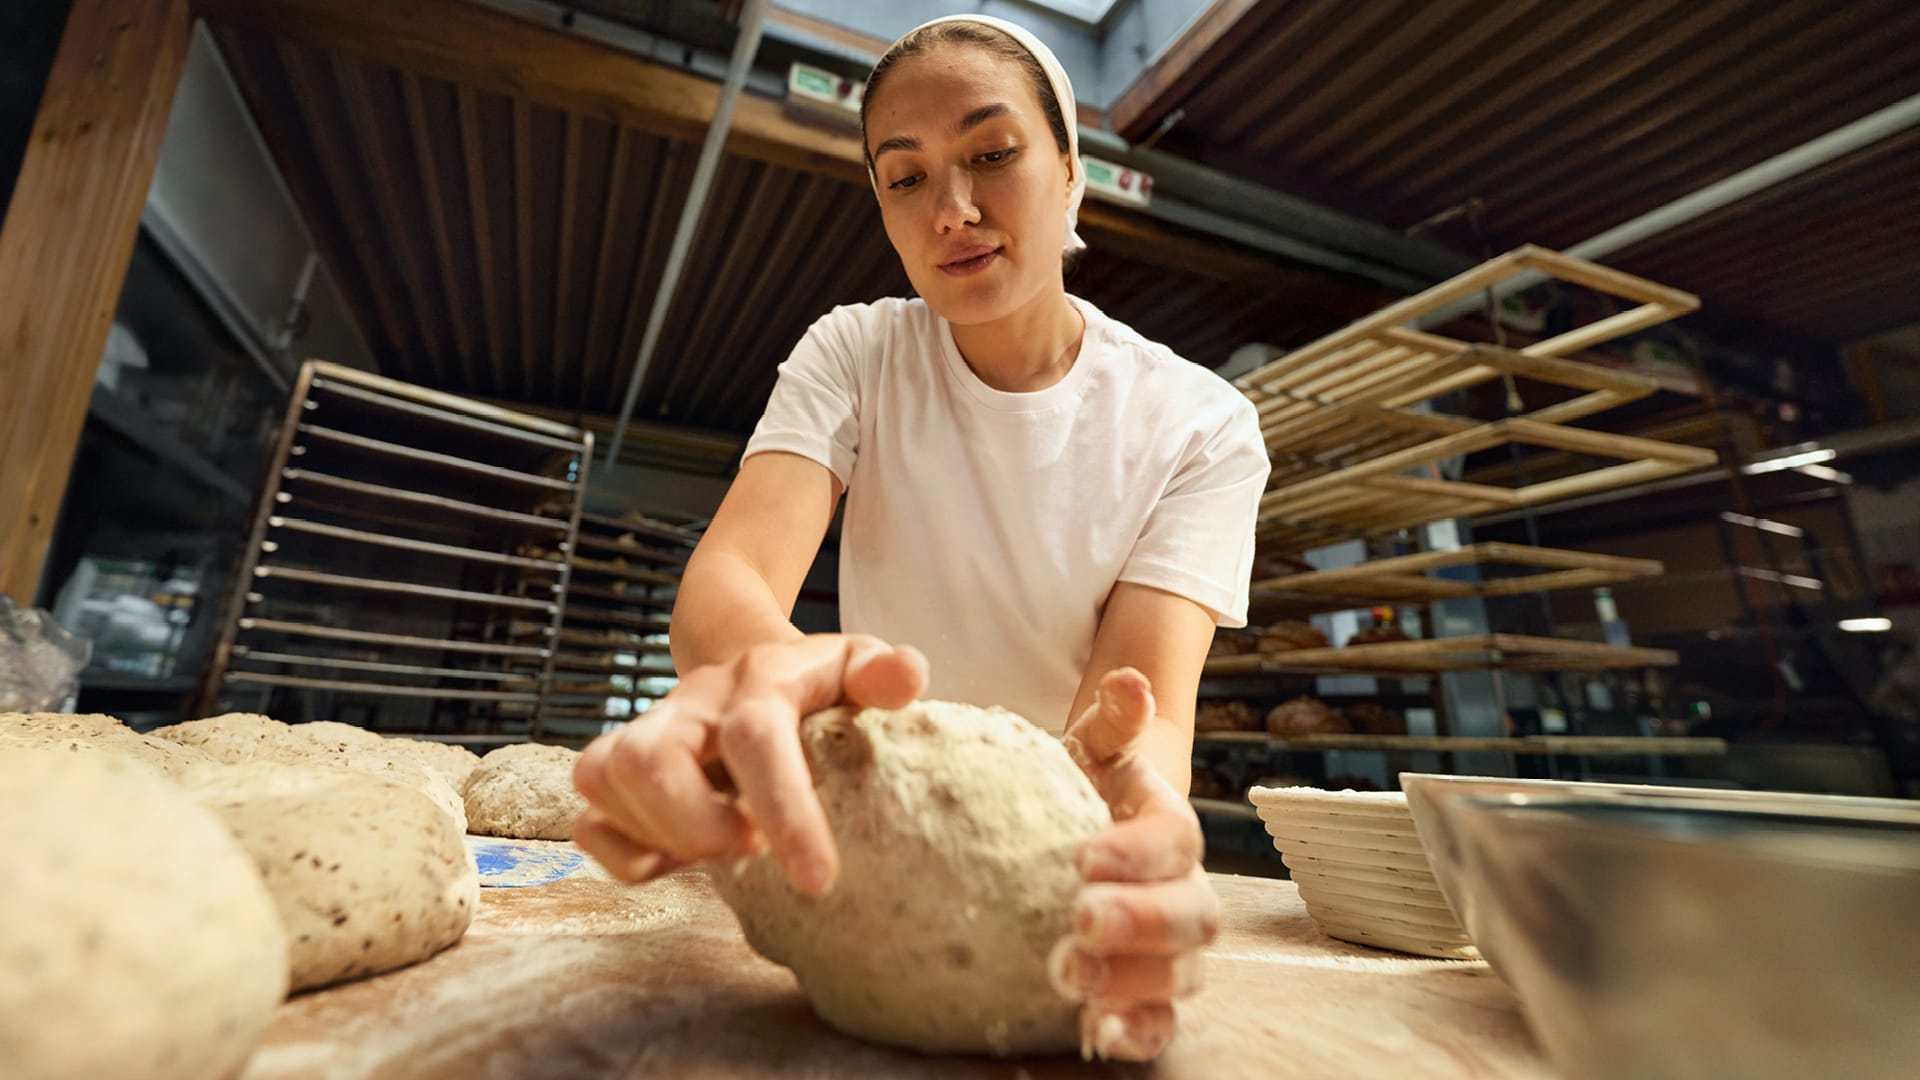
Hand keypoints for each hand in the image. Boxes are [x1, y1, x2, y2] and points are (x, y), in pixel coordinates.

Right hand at [571, 634, 926, 894]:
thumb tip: (907, 677)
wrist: (748, 660)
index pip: (755, 738)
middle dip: (694, 826)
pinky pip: (588, 820)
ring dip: (660, 836)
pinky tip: (677, 859)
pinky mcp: (618, 772)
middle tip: (748, 851)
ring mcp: (646, 732)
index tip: (818, 880)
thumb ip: (885, 674)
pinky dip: (624, 855)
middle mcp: (691, 703)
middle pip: (647, 758)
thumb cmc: (816, 683)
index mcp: (758, 681)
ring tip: (720, 850)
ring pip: (604, 779)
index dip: (783, 811)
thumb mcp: (859, 668)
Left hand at [1051, 668, 1218, 1061]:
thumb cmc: (1080, 784)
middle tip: (1079, 921)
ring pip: (1181, 976)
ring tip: (1068, 975)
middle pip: (1192, 916)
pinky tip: (1097, 1034)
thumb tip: (1129, 682)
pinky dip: (1138, 1033)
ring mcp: (1170, 950)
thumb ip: (1112, 719)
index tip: (1081, 859)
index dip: (1137, 853)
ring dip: (1133, 981)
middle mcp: (1184, 891)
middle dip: (1140, 923)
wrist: (1078, 826)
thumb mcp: (1093, 746)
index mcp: (1171, 827)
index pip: (1174, 840)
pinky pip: (1160, 1023)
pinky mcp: (1146, 994)